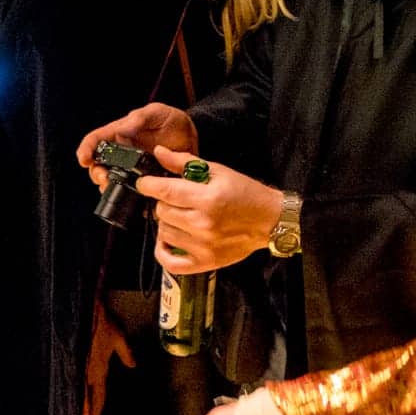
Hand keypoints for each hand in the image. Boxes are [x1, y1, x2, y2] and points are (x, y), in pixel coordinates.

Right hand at [76, 104, 197, 186]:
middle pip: (98, 165)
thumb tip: (122, 129)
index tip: (84, 160)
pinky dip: (127, 197)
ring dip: (108, 187)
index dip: (85, 149)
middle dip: (97, 174)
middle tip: (104, 179)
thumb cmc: (171, 120)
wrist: (191, 136)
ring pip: (111, 181)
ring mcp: (131, 168)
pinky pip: (131, 192)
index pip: (96, 140)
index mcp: (119, 133)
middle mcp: (121, 153)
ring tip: (114, 189)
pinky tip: (131, 198)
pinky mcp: (144, 181)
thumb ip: (140, 118)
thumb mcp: (156, 112)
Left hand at [140, 147, 280, 273]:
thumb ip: (186, 162)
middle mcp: (204, 224)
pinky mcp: (205, 262)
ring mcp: (203, 246)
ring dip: (167, 223)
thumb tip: (160, 152)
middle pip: (161, 212)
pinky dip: (163, 251)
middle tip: (177, 199)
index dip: (148, 185)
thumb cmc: (247, 194)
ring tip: (181, 216)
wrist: (270, 221)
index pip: (165, 191)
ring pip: (163, 233)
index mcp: (208, 198)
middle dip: (164, 202)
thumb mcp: (219, 171)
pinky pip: (170, 262)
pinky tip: (169, 240)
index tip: (145, 183)